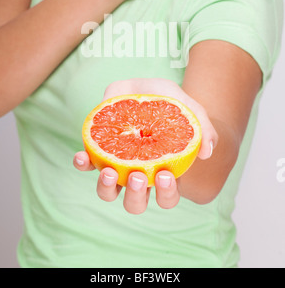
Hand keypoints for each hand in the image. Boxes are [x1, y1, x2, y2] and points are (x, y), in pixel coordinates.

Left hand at [73, 78, 217, 213]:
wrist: (145, 86)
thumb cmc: (169, 103)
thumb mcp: (189, 108)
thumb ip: (202, 128)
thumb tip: (206, 153)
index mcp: (162, 172)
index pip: (167, 197)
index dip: (166, 194)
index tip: (165, 175)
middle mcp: (138, 175)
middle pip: (136, 203)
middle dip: (136, 196)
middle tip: (139, 175)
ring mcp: (116, 166)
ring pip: (108, 193)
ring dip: (107, 188)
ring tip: (110, 171)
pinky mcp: (98, 151)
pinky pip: (87, 165)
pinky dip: (83, 164)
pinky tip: (83, 156)